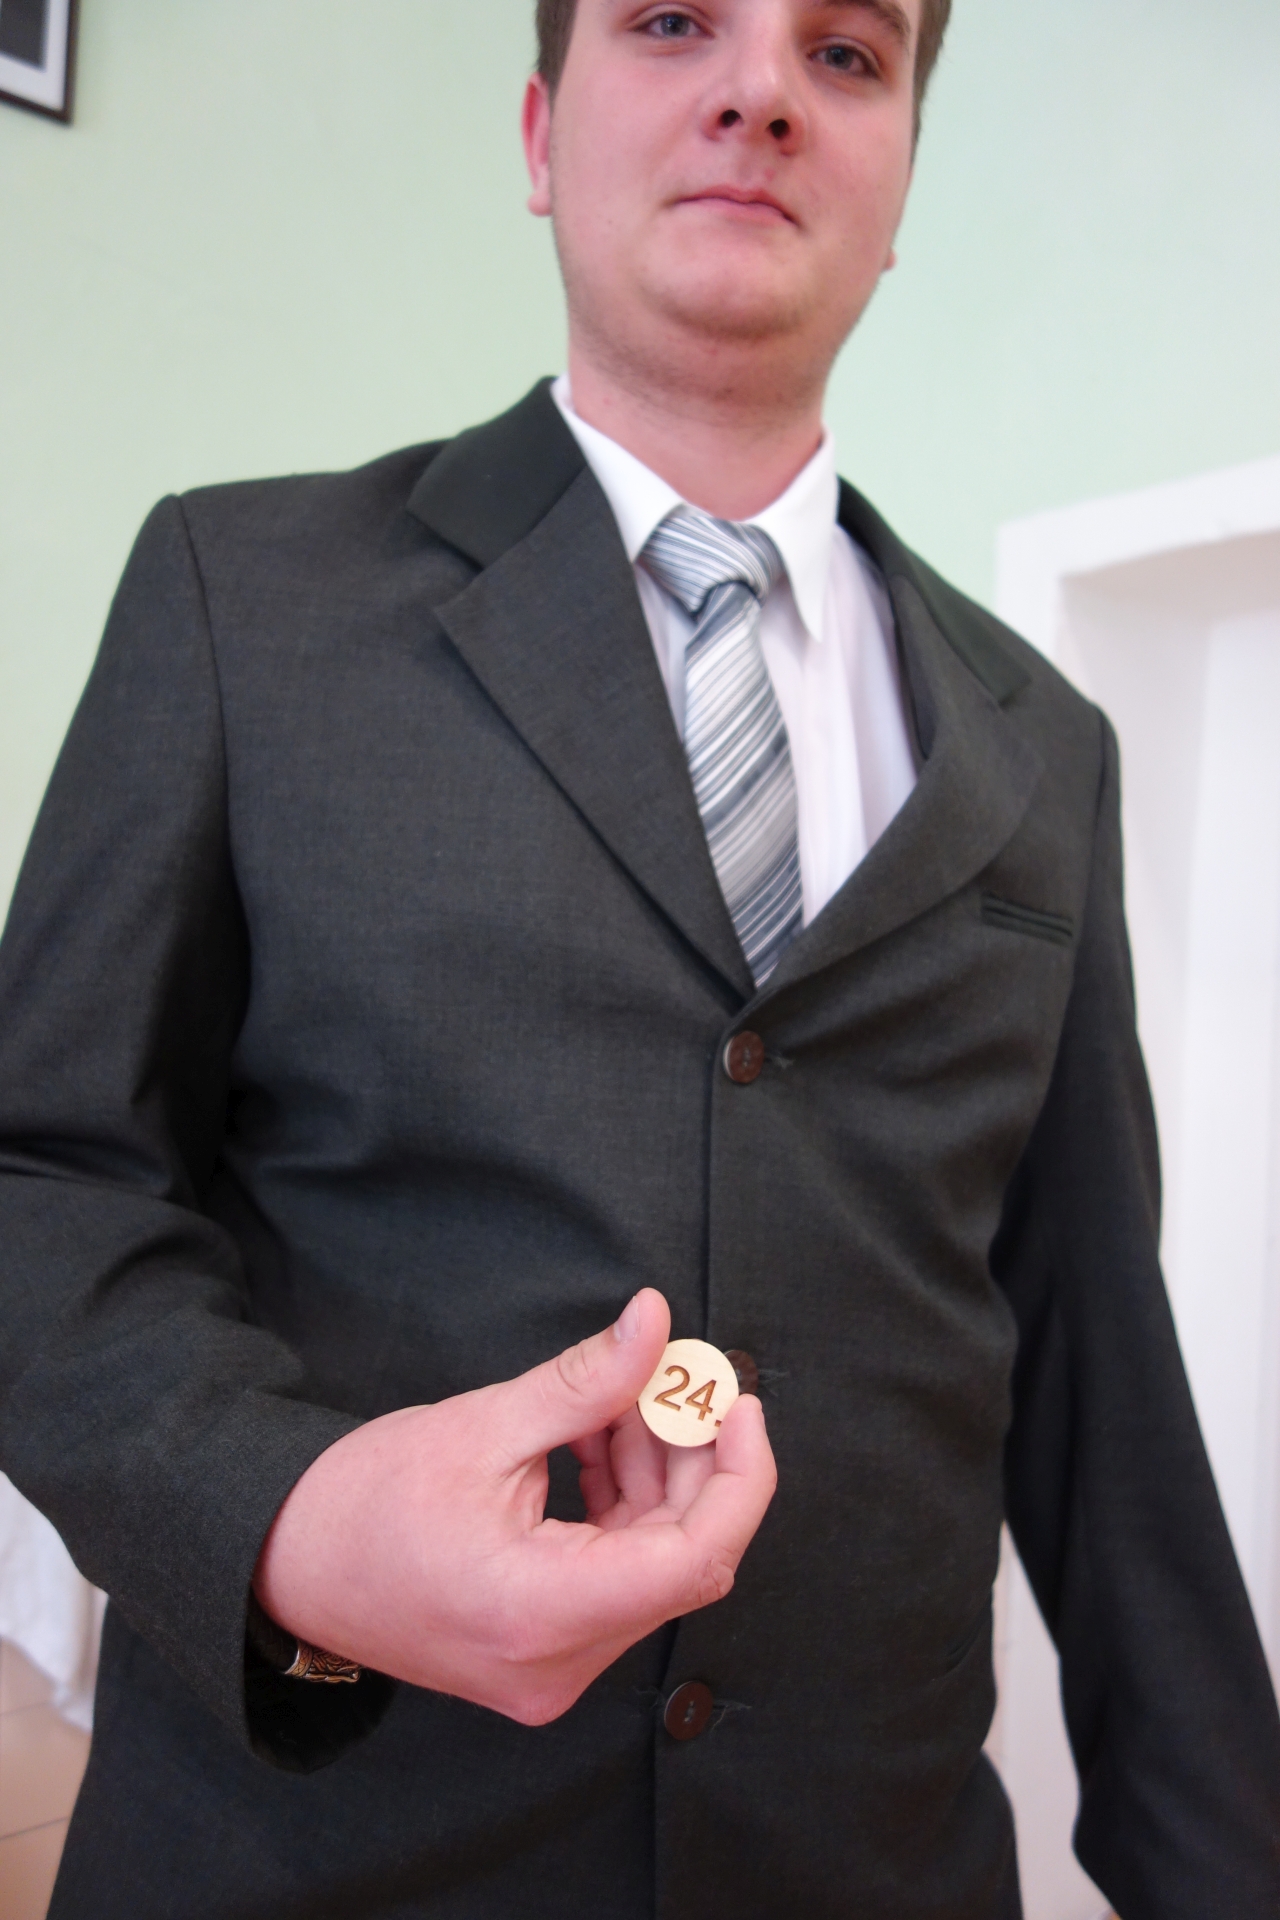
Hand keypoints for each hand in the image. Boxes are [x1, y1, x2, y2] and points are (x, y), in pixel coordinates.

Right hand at [253, 1289, 776, 1724]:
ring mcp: (553, 1669)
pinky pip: (616, 1577)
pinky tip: (597, 1438)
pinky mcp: (543, 1653)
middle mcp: (559, 1662)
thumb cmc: (363, 1502)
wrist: (285, 1566)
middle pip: (682, 1559)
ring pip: (653, 1565)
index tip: (737, 1405)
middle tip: (682, 1378)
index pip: (695, 1560)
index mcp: (541, 1613)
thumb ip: (585, 1381)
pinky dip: (622, 1506)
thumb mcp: (482, 1425)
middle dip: (692, 1460)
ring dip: (655, 1477)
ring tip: (626, 1396)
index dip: (737, 1478)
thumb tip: (657, 1323)